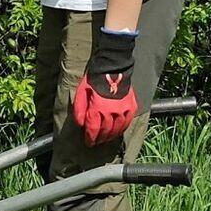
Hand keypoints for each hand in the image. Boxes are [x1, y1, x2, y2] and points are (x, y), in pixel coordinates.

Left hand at [72, 27, 138, 146]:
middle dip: (99, 139)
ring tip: (106, 139)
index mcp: (97, 109)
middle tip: (96, 142)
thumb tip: (81, 125)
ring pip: (117, 129)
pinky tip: (118, 131)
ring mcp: (123, 109)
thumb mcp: (81, 93)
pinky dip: (122, 129)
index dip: (90, 138)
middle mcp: (111, 112)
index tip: (88, 143)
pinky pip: (128, 122)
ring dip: (110, 136)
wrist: (112, 67)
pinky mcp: (131, 106)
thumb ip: (79, 110)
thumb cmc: (93, 80)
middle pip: (105, 131)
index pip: (93, 129)